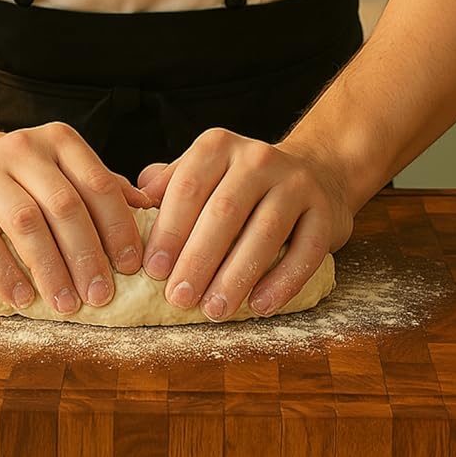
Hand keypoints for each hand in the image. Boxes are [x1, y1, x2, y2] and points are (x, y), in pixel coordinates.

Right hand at [0, 122, 153, 313]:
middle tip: (101, 296)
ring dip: (50, 269)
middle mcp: (22, 148)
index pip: (98, 184)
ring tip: (66, 305)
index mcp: (58, 140)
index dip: (119, 228)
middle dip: (87, 256)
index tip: (133, 267)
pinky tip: (23, 298)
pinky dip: (6, 273)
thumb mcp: (57, 169)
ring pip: (26, 222)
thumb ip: (98, 187)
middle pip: (64, 205)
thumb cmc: (12, 175)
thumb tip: (152, 213)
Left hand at [137, 128, 364, 320]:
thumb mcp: (202, 174)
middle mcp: (258, 158)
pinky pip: (305, 250)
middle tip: (179, 298)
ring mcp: (296, 183)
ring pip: (265, 232)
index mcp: (218, 147)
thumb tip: (130, 208)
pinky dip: (283, 282)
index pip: (188, 188)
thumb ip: (167, 188)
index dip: (169, 231)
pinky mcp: (326, 212)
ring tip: (214, 309)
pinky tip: (260, 306)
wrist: (317, 173)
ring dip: (236, 275)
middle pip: (224, 212)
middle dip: (198, 259)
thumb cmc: (241, 186)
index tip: (153, 270)